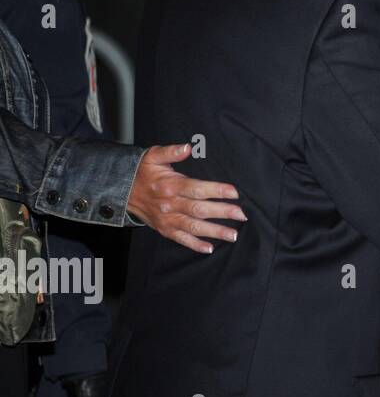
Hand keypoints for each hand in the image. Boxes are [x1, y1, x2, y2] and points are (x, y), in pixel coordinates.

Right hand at [126, 143, 244, 253]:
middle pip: (199, 209)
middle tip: (242, 215)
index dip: (216, 191)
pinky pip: (181, 239)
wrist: (121, 190)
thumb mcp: (153, 156)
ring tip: (233, 235)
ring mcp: (167, 219)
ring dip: (214, 232)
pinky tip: (210, 248)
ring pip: (193, 227)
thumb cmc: (143, 171)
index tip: (234, 193)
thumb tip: (187, 147)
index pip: (197, 189)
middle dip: (222, 212)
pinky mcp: (164, 229)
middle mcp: (169, 204)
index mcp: (170, 185)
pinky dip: (195, 245)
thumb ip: (171, 151)